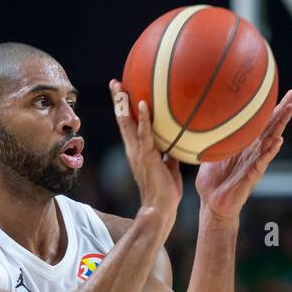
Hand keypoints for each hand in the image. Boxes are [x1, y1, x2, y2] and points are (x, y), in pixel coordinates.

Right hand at [111, 80, 182, 216]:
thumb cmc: (165, 192)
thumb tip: (176, 144)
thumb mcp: (168, 167)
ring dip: (123, 104)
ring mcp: (138, 153)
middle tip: (114, 82)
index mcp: (137, 152)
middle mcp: (133, 150)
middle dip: (117, 101)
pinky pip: (144, 133)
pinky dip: (142, 118)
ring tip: (120, 87)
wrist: (160, 209)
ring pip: (127, 124)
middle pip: (122, 120)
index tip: (122, 93)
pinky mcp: (146, 156)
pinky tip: (142, 103)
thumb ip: (169, 154)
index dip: (124, 110)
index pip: (128, 126)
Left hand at [195, 89, 291, 219]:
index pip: (259, 122)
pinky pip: (263, 161)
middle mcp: (253, 151)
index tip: (276, 88)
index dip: (268, 107)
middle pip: (271, 126)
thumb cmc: (211, 182)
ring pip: (272, 140)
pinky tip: (279, 141)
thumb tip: (193, 120)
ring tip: (291, 109)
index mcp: (244, 145)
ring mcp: (255, 162)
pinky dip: (271, 151)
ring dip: (281, 125)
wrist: (212, 205)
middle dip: (283, 110)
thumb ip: (206, 139)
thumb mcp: (207, 154)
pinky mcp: (253, 175)